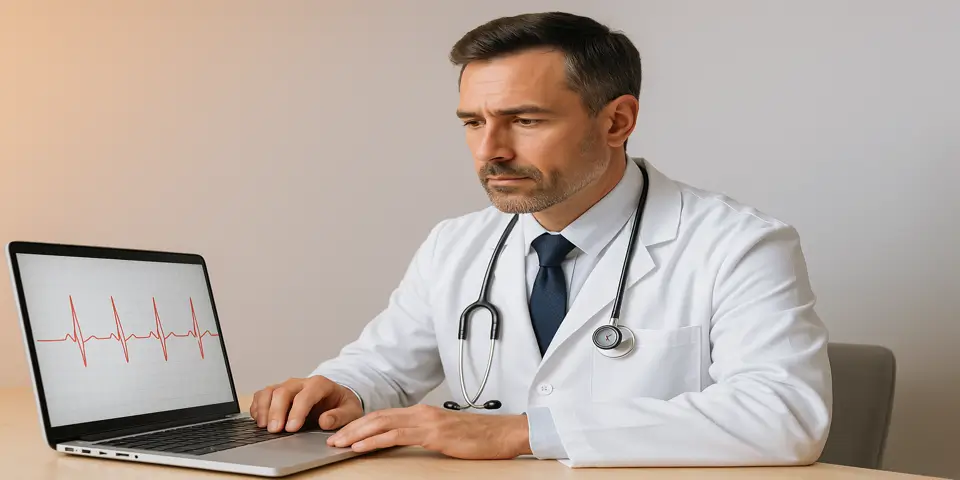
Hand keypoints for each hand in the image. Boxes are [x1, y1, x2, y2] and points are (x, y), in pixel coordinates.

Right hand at [249, 376, 362, 432]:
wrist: (337, 398)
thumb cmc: (342, 405)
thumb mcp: (350, 411)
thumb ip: (340, 416)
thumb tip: (325, 421)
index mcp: (320, 385)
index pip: (305, 395)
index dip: (297, 412)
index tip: (291, 428)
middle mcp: (301, 383)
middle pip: (283, 391)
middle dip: (277, 411)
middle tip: (275, 430)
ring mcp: (288, 387)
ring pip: (270, 391)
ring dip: (264, 408)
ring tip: (264, 426)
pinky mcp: (277, 393)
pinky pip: (262, 395)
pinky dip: (258, 407)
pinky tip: (259, 421)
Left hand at [326, 404, 530, 459]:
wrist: (505, 433)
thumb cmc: (481, 437)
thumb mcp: (447, 435)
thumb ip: (426, 435)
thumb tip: (408, 442)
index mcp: (424, 413)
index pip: (384, 416)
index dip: (361, 424)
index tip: (344, 433)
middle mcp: (421, 413)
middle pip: (377, 417)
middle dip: (352, 427)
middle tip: (332, 438)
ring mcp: (427, 421)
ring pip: (382, 424)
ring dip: (357, 434)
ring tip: (339, 443)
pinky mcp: (433, 433)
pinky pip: (396, 436)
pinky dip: (374, 440)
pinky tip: (361, 446)